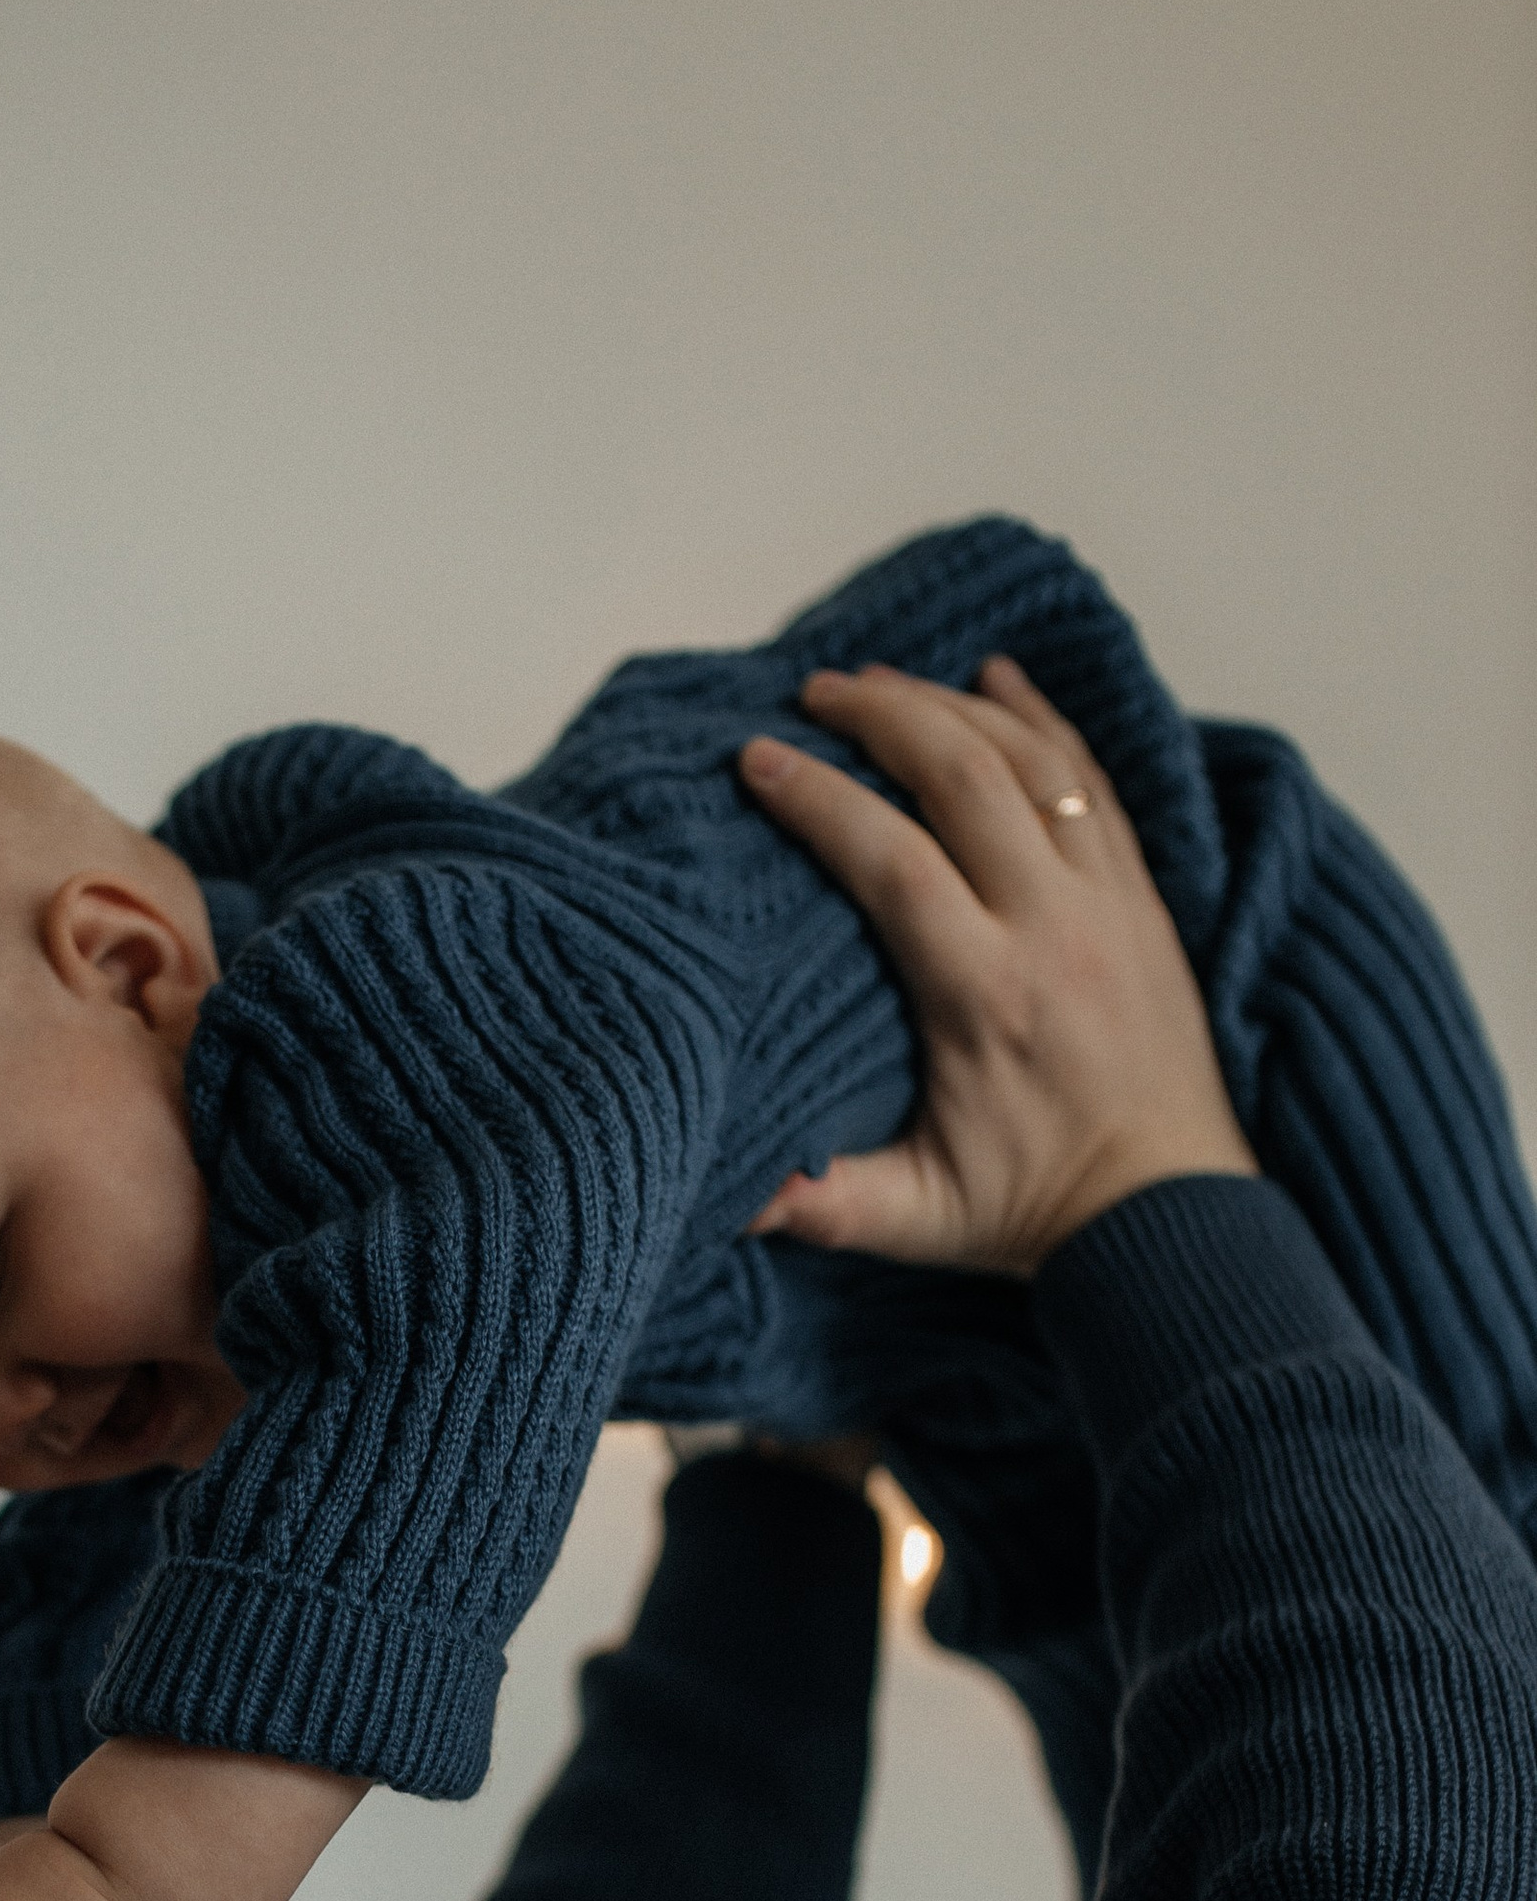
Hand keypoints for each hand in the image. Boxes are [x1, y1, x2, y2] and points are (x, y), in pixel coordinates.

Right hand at [740, 656, 1255, 1277]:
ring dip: (953, 705)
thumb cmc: (1035, 1214)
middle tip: (815, 694)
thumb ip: (823, 1207)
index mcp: (986, 996)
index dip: (818, 799)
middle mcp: (1053, 929)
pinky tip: (998, 679)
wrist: (1172, 1216)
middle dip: (881, 717)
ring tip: (883, 682)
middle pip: (963, 776)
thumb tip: (729, 1198)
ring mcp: (1108, 903)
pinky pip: (1093, 778)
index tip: (757, 760)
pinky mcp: (1142, 898)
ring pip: (1032, 759)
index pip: (892, 860)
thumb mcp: (918, 1221)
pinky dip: (1043, 719)